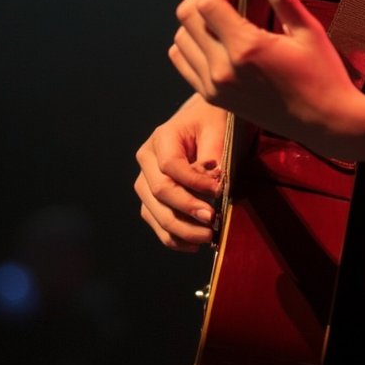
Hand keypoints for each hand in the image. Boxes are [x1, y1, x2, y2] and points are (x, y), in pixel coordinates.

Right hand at [134, 93, 227, 250]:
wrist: (202, 119)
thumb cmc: (211, 122)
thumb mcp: (217, 128)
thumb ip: (213, 155)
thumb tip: (212, 188)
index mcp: (162, 137)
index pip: (171, 165)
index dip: (193, 182)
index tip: (218, 191)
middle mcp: (147, 159)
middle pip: (159, 191)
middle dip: (186, 210)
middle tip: (212, 221)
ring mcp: (146, 179)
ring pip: (153, 211)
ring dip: (180, 229)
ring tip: (207, 236)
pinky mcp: (151, 197)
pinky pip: (155, 221)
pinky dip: (172, 237)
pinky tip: (193, 245)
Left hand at [169, 0, 364, 159]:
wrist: (325, 123)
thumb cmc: (323, 76)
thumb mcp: (308, 30)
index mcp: (246, 49)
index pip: (208, 3)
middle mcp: (222, 70)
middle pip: (188, 16)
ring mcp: (214, 87)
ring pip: (181, 37)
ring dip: (197, 16)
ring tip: (225, 9)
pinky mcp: (213, 98)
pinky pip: (184, 61)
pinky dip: (191, 42)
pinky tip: (216, 35)